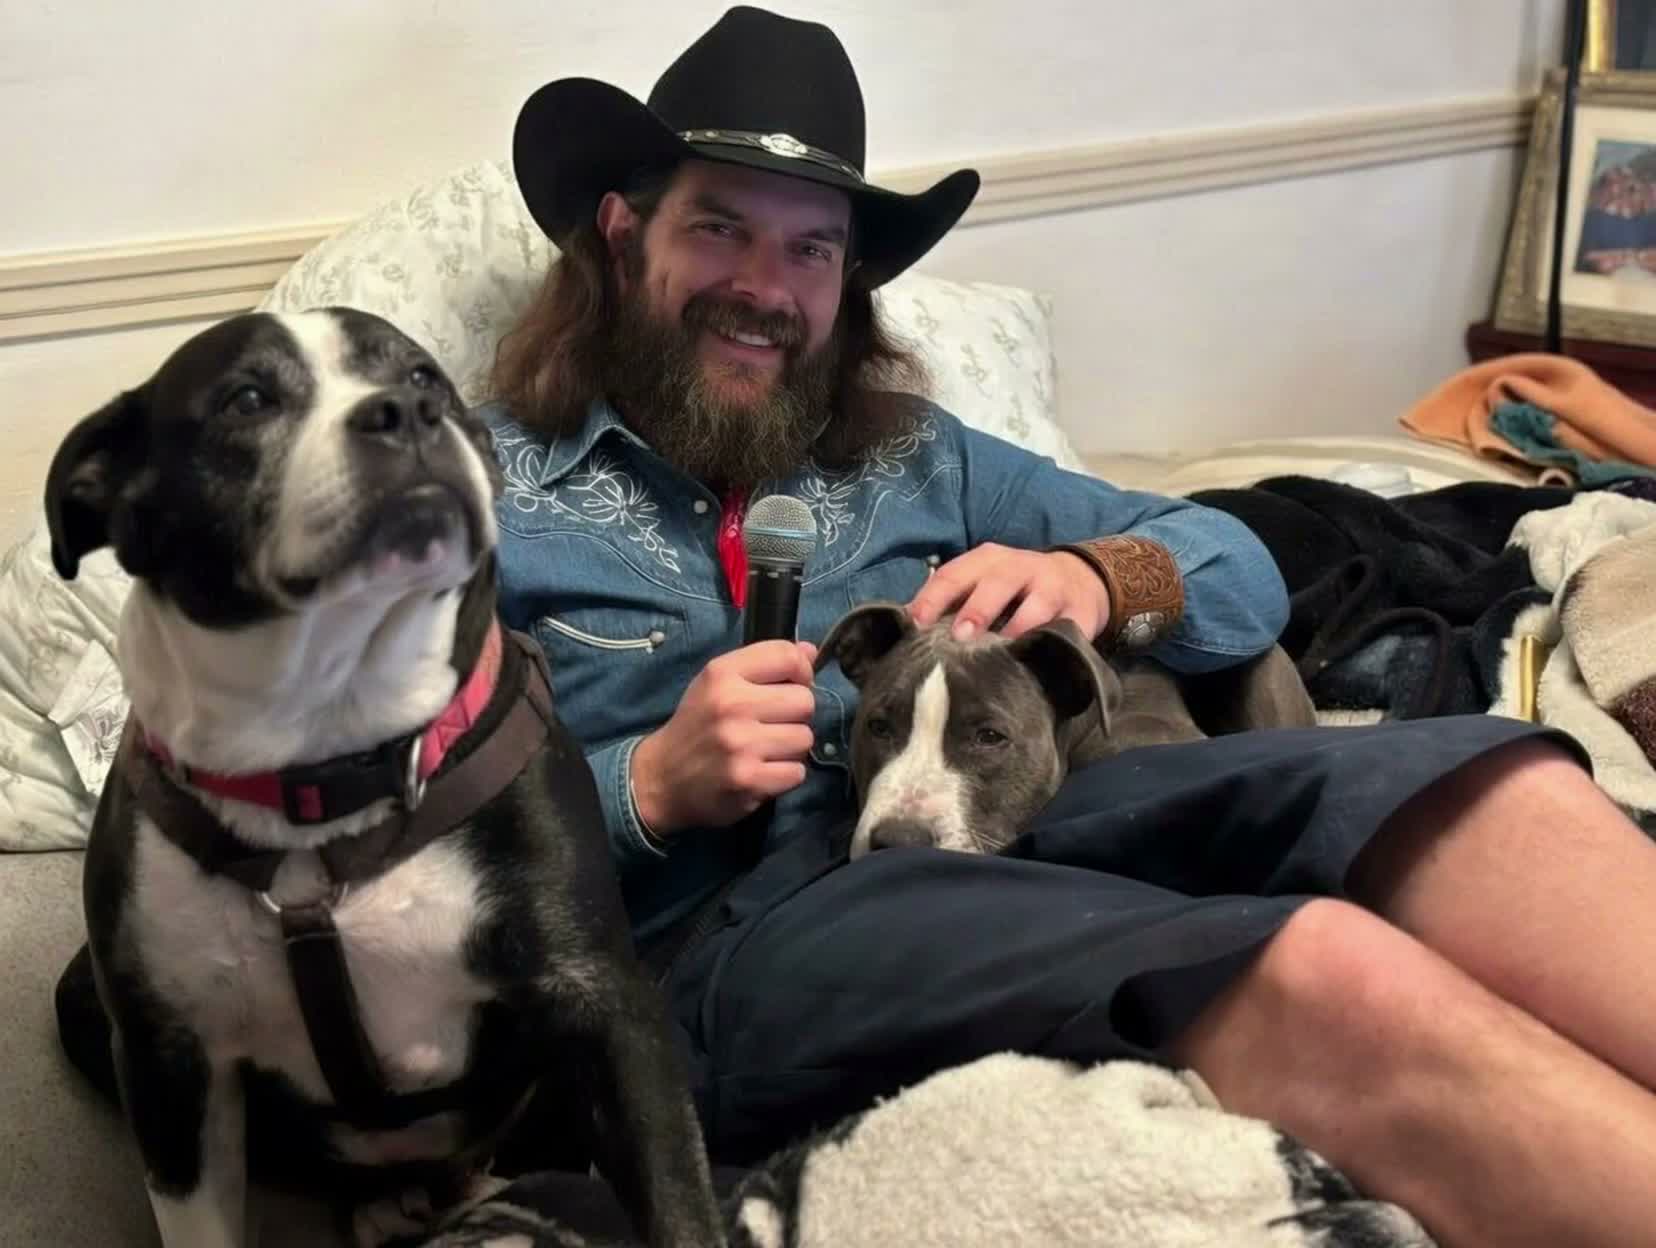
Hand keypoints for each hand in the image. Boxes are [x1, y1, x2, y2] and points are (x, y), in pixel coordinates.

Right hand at [631, 640, 816, 837]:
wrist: (662, 778)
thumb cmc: (697, 725)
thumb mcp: (717, 683)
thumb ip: (763, 663)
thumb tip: (810, 651)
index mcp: (722, 674)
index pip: (787, 657)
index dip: (801, 671)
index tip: (791, 685)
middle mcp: (732, 705)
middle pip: (805, 701)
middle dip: (795, 714)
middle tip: (772, 723)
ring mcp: (741, 746)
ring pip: (804, 738)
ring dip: (791, 747)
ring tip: (765, 749)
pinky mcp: (749, 781)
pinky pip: (797, 773)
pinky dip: (785, 775)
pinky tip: (763, 771)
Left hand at [908, 543, 1110, 640]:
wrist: (1080, 579)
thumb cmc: (1015, 589)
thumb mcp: (982, 583)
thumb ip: (950, 601)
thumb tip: (904, 628)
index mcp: (987, 560)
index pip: (953, 574)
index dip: (932, 598)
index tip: (914, 624)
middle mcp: (1019, 567)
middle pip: (996, 584)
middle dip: (976, 609)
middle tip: (959, 636)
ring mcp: (1053, 587)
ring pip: (1036, 604)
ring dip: (1018, 627)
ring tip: (1002, 650)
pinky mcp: (1080, 610)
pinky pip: (1068, 628)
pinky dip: (1055, 641)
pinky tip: (1041, 659)